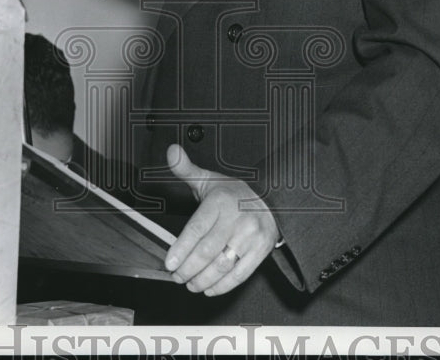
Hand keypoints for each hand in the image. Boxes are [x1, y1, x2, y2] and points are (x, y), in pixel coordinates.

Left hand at [164, 143, 279, 296]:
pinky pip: (240, 274)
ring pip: (223, 265)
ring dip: (202, 280)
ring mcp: (252, 236)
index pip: (197, 228)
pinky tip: (208, 288)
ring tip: (189, 284)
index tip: (169, 263)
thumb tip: (172, 151)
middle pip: (208, 250)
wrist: (269, 200)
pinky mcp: (261, 250)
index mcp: (221, 200)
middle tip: (176, 276)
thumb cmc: (232, 193)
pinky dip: (222, 286)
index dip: (181, 248)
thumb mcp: (209, 179)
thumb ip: (186, 169)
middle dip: (188, 268)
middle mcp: (238, 218)